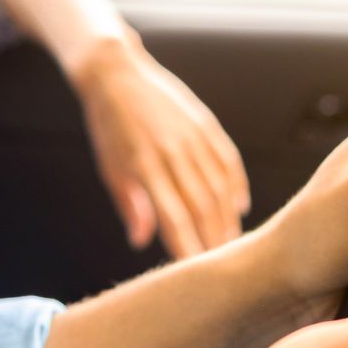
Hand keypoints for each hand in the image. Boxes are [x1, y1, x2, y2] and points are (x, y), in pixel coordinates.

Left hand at [71, 37, 249, 258]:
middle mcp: (172, 151)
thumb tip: (142, 242)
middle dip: (214, 241)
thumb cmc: (108, 127)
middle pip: (202, 207)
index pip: (173, 218)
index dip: (187, 247)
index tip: (194, 273)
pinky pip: (228, 160)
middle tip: (222, 269)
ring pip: (220, 187)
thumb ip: (130, 206)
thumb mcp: (110, 168)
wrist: (116, 73)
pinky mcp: (205, 123)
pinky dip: (236, 185)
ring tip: (232, 245)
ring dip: (228, 220)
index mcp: (144, 165)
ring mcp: (193, 135)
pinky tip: (239, 208)